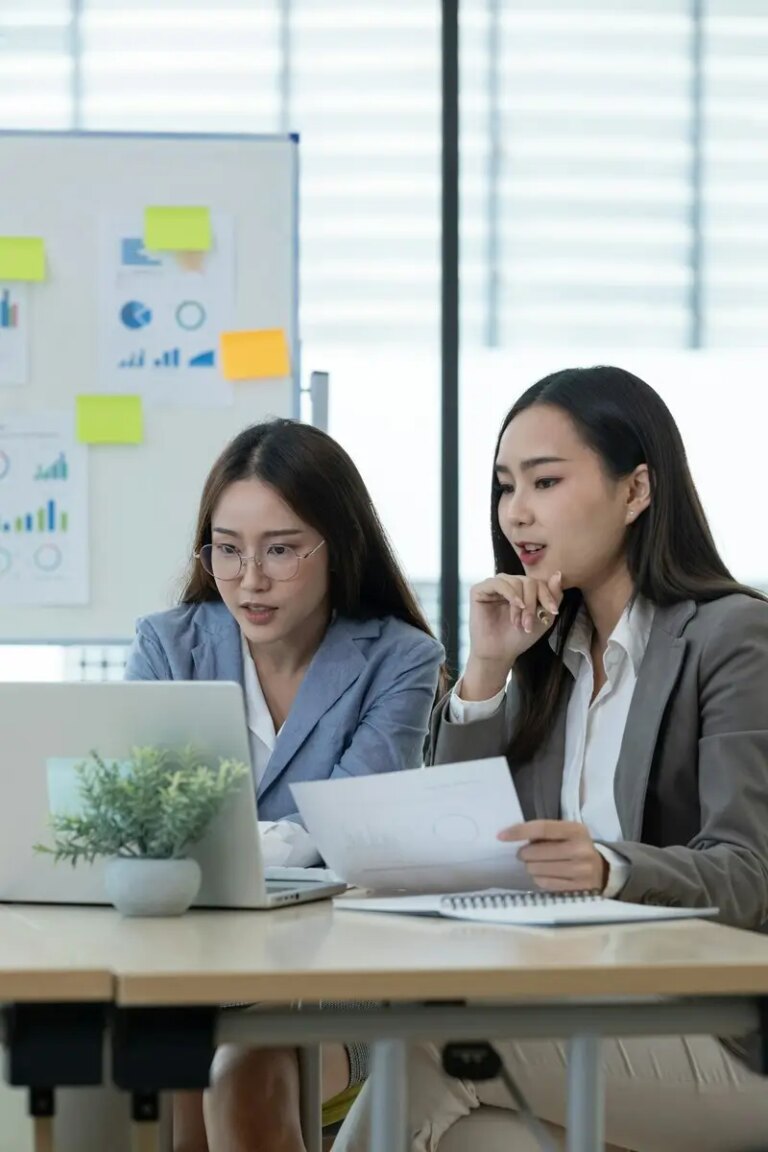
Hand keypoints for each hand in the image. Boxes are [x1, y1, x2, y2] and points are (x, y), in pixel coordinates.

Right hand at [461, 573, 562, 699]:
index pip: (538, 582)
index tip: (553, 612)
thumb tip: (558, 573)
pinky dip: (511, 593)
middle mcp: (507, 584)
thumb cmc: (519, 638)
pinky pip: (498, 583)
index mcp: (520, 589)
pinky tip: (516, 605)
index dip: (547, 596)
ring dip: (521, 603)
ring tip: (519, 622)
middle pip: (528, 581)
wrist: (499, 653)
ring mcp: (492, 586)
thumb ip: (553, 595)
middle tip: (529, 623)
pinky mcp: (479, 590)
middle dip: (532, 603)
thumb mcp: (543, 617)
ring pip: (515, 581)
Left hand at [498, 820, 607, 892]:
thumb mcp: (566, 833)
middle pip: (536, 852)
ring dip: (530, 867)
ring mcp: (581, 871)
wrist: (602, 870)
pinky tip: (543, 874)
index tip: (501, 836)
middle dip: (524, 854)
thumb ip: (545, 833)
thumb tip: (513, 835)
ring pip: (538, 870)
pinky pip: (545, 883)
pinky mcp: (578, 889)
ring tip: (535, 864)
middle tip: (524, 854)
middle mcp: (580, 850)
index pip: (542, 828)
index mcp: (576, 830)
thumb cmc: (575, 847)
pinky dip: (538, 879)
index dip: (519, 832)